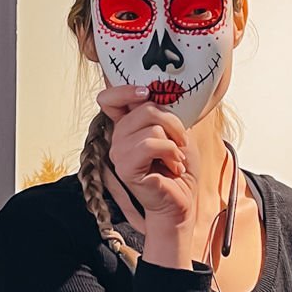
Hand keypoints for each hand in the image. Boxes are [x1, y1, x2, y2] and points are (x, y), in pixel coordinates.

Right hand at [95, 85, 197, 237]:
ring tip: (176, 158)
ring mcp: (119, 153)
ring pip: (151, 126)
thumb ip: (164, 112)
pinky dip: (170, 152)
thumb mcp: (176, 133)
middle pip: (144, 107)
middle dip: (173, 122)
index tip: (146, 93)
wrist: (181, 202)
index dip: (125, 90)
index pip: (109, 98)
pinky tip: (174, 166)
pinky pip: (151, 144)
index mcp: (127, 126)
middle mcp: (118, 137)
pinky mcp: (125, 167)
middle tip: (181, 142)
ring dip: (174, 142)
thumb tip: (163, 92)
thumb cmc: (179, 168)